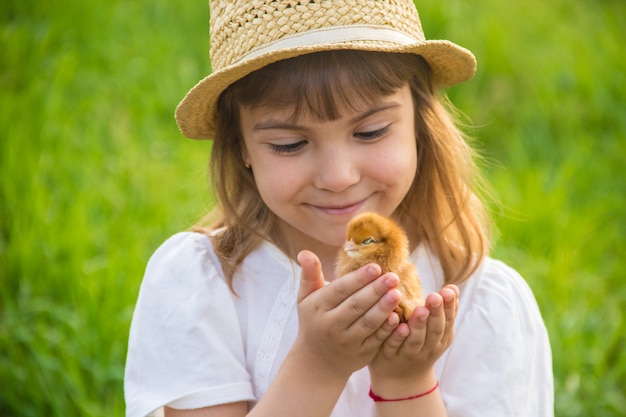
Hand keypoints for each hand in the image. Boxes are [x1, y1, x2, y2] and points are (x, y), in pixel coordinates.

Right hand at [293, 250, 402, 377]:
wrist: (316, 362)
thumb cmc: (313, 321)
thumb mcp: (306, 298)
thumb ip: (309, 274)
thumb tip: (305, 252)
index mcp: (318, 307)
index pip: (340, 290)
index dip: (358, 279)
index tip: (376, 267)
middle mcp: (330, 325)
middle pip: (356, 305)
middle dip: (375, 290)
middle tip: (393, 276)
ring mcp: (346, 342)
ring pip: (367, 323)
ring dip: (384, 308)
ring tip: (398, 293)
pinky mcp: (360, 355)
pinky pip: (375, 340)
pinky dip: (386, 330)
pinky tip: (398, 318)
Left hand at [368, 285, 459, 392]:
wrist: (402, 379)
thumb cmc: (421, 344)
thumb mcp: (436, 329)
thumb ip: (444, 310)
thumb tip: (453, 287)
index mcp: (441, 338)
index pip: (448, 321)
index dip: (449, 307)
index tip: (449, 291)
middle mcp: (428, 348)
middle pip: (434, 331)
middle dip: (436, 313)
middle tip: (435, 296)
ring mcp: (409, 354)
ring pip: (415, 340)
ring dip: (418, 325)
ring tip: (420, 309)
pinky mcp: (390, 356)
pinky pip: (393, 346)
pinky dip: (396, 337)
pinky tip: (398, 325)